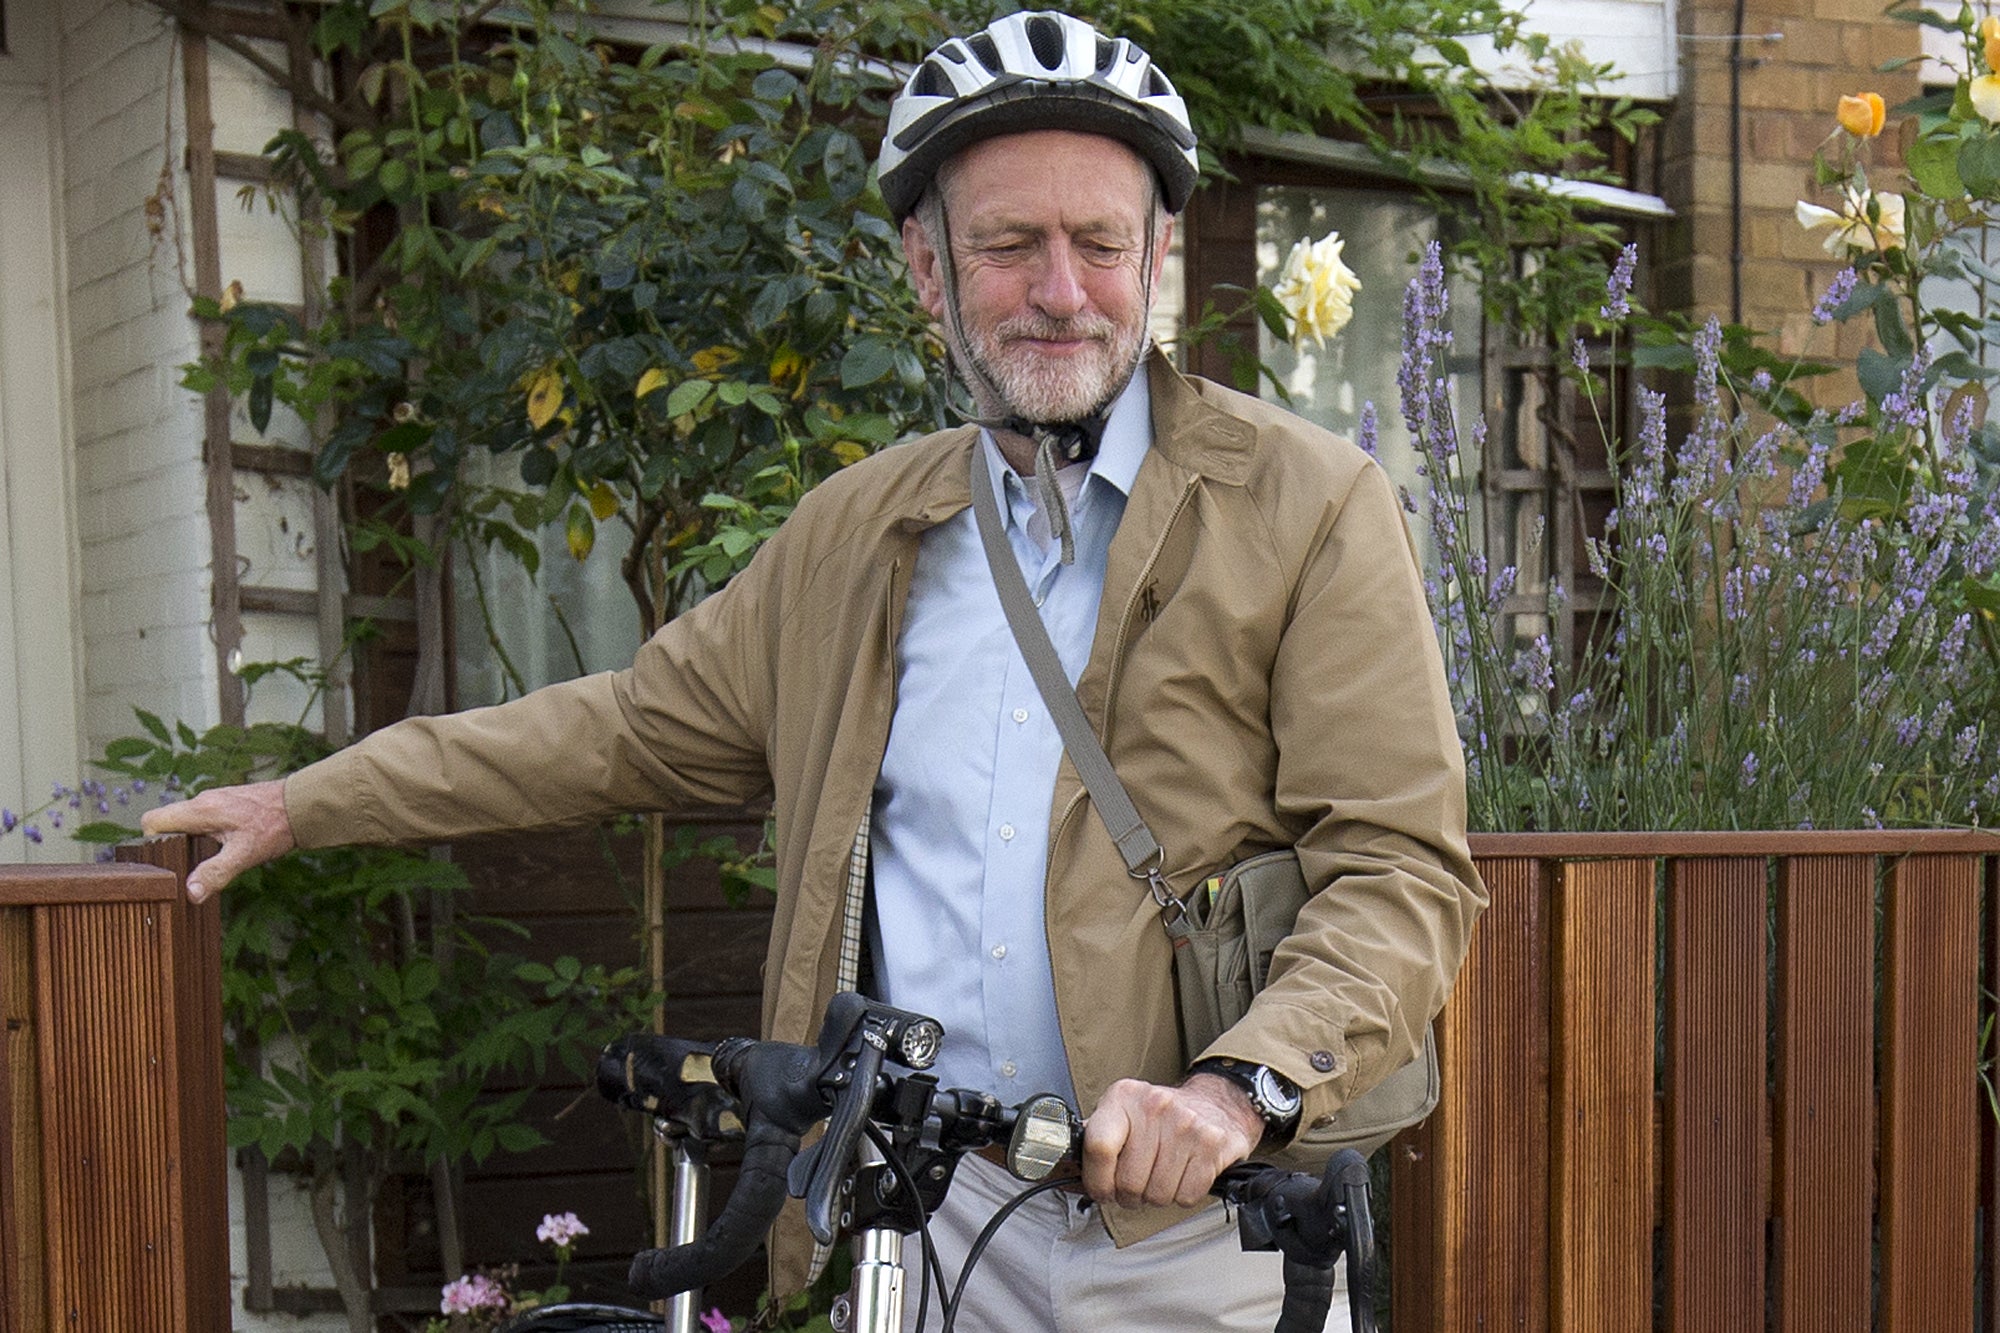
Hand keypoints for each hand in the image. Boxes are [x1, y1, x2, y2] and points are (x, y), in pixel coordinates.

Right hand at [140, 779, 295, 902]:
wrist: (303, 805)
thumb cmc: (275, 825)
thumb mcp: (244, 854)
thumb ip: (215, 873)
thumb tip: (190, 893)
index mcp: (199, 810)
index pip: (153, 821)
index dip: (151, 843)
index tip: (167, 862)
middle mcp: (203, 801)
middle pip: (168, 823)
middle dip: (172, 845)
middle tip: (187, 867)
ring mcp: (216, 801)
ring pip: (187, 822)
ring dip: (191, 841)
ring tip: (207, 861)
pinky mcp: (228, 804)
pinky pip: (204, 820)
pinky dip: (206, 835)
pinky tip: (223, 849)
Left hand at [1081, 1073, 1263, 1208]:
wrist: (1216, 1103)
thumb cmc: (1161, 1116)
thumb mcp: (1122, 1112)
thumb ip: (1095, 1138)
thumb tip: (1065, 1171)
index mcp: (1124, 1097)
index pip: (1098, 1147)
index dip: (1097, 1180)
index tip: (1101, 1189)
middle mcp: (1155, 1107)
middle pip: (1128, 1182)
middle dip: (1130, 1194)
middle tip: (1137, 1184)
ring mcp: (1187, 1125)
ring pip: (1157, 1194)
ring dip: (1157, 1195)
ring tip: (1162, 1175)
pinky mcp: (1213, 1145)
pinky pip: (1186, 1196)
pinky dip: (1183, 1195)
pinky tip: (1184, 1174)